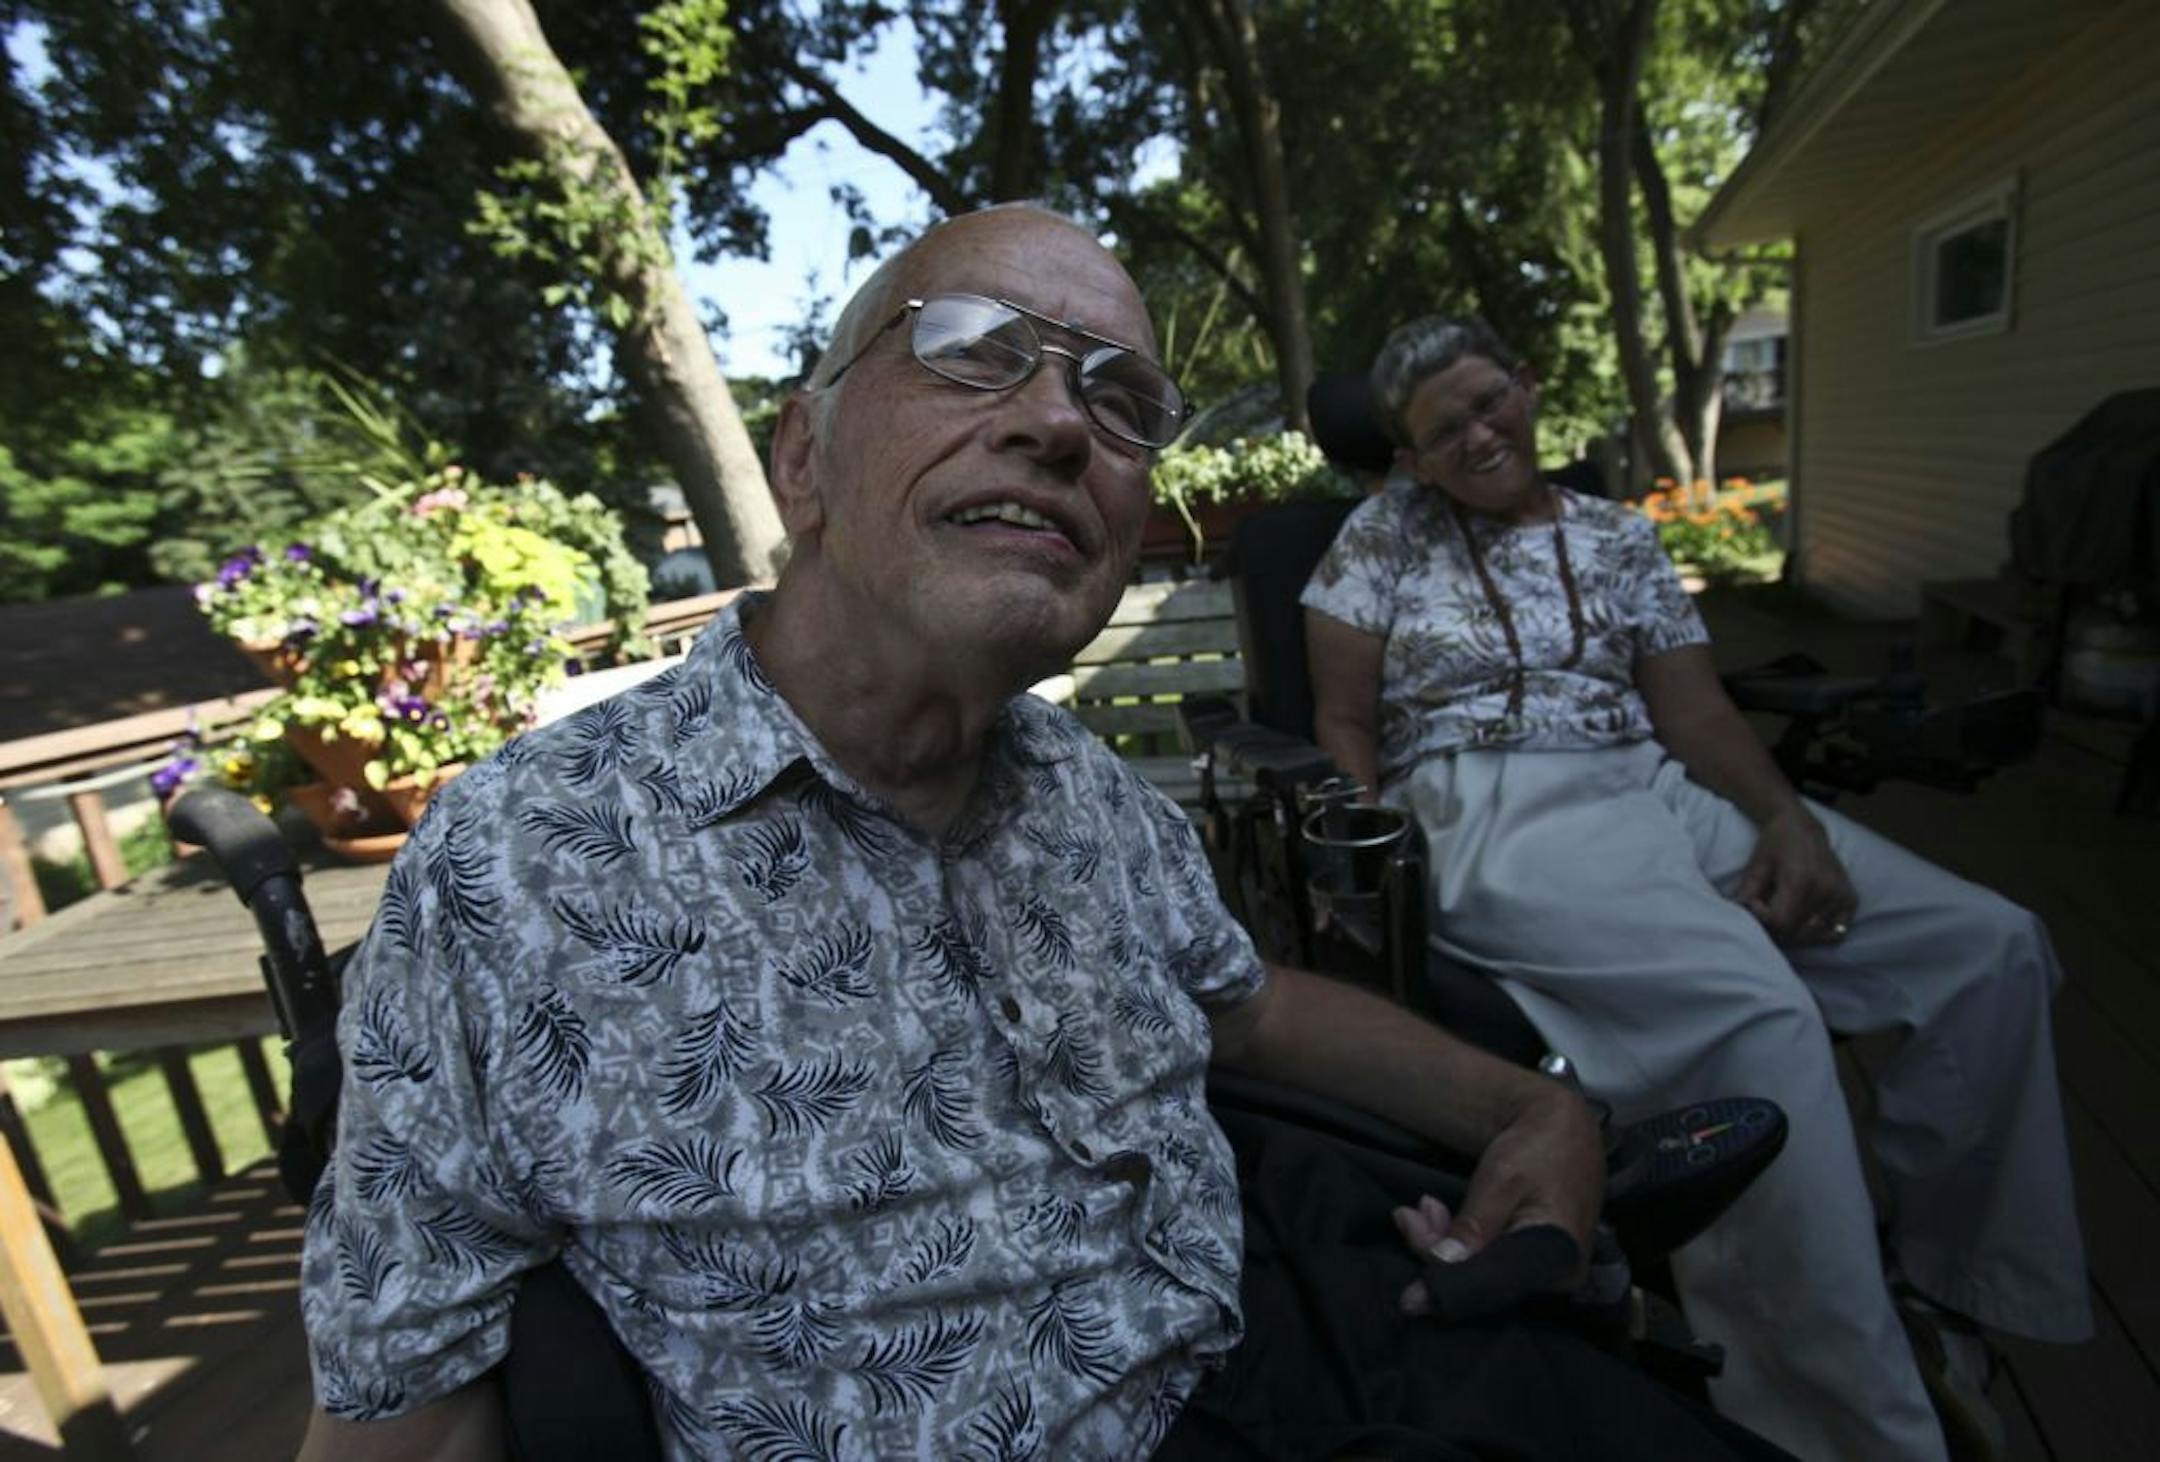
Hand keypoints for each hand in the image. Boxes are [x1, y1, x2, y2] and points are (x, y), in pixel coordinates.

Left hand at [1392, 1087, 1603, 1314]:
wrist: (1568, 1132)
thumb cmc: (1539, 1149)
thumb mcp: (1502, 1179)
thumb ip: (1473, 1226)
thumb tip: (1440, 1265)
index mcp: (1556, 1260)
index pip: (1491, 1288)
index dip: (1447, 1291)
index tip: (1409, 1300)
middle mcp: (1555, 1280)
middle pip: (1483, 1285)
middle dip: (1438, 1256)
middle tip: (1408, 1219)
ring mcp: (1544, 1275)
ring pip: (1480, 1275)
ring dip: (1443, 1245)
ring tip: (1423, 1209)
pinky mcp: (1530, 1265)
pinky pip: (1487, 1265)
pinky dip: (1459, 1245)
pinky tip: (1436, 1217)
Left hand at [1735, 805, 1857, 945]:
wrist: (1802, 827)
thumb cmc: (1775, 844)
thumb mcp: (1756, 865)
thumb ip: (1748, 892)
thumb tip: (1738, 914)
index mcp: (1801, 880)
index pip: (1781, 922)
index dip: (1763, 919)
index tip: (1755, 904)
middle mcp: (1826, 889)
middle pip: (1797, 932)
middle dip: (1776, 930)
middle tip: (1766, 913)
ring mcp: (1841, 895)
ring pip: (1815, 935)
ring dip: (1796, 934)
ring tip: (1784, 916)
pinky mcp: (1851, 899)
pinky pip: (1837, 932)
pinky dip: (1820, 934)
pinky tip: (1806, 922)